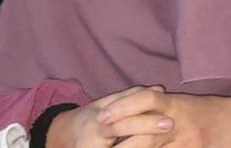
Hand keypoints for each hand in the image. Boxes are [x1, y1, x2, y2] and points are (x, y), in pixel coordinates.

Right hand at [46, 86, 173, 147]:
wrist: (60, 138)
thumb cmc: (87, 119)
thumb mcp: (104, 104)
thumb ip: (130, 96)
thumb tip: (159, 88)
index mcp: (96, 124)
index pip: (122, 123)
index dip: (145, 122)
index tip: (169, 119)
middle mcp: (93, 143)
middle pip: (122, 135)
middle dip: (148, 131)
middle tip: (171, 126)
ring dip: (143, 147)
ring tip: (165, 143)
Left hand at [96, 88, 230, 147]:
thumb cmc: (207, 111)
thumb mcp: (181, 103)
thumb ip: (156, 106)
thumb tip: (121, 113)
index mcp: (174, 104)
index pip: (145, 99)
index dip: (121, 107)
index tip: (101, 118)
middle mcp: (177, 124)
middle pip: (142, 134)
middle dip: (118, 145)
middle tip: (98, 147)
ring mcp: (185, 143)